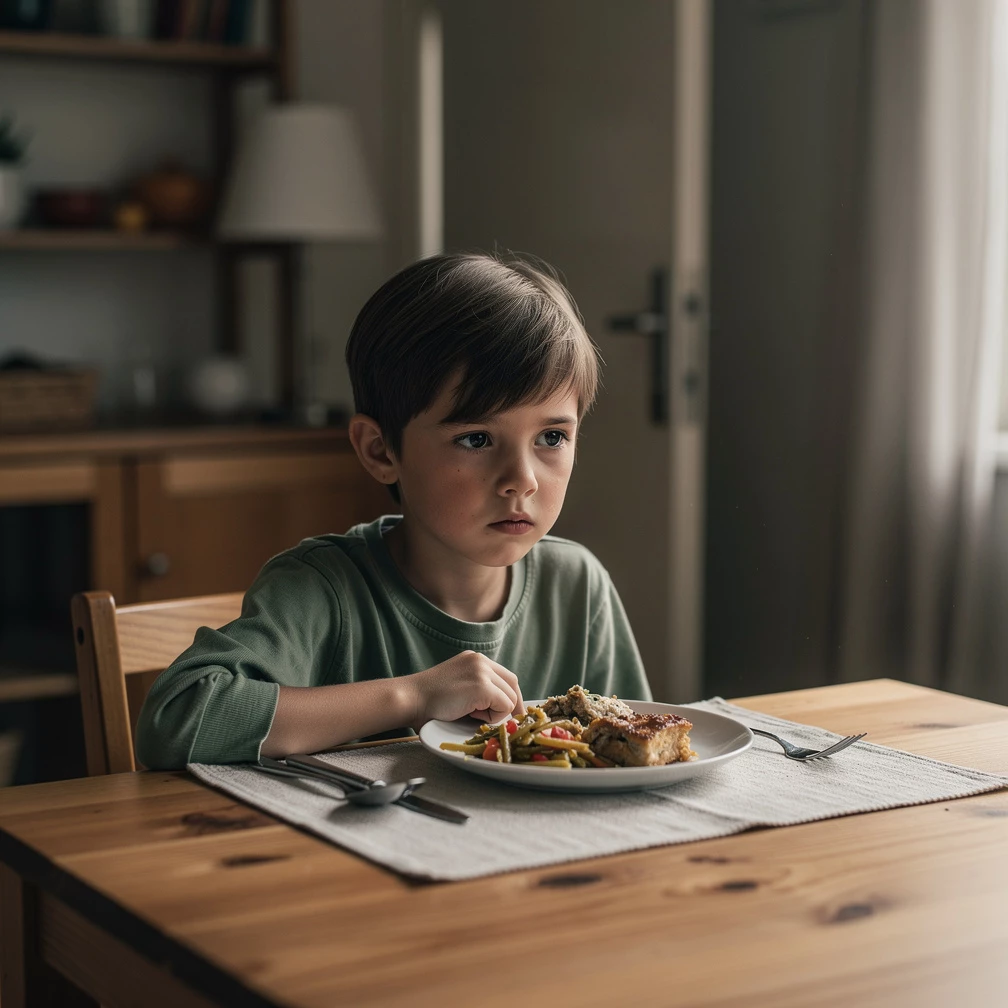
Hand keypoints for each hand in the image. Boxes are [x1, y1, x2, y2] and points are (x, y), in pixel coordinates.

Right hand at [407, 651, 524, 726]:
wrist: (410, 699)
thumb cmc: (429, 702)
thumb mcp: (458, 687)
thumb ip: (478, 688)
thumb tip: (503, 708)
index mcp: (474, 660)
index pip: (505, 676)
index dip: (509, 696)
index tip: (508, 713)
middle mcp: (480, 660)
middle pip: (512, 683)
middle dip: (512, 705)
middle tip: (506, 722)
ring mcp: (482, 671)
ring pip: (510, 697)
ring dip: (497, 712)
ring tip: (473, 714)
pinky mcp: (482, 686)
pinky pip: (504, 706)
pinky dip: (493, 717)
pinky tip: (472, 715)